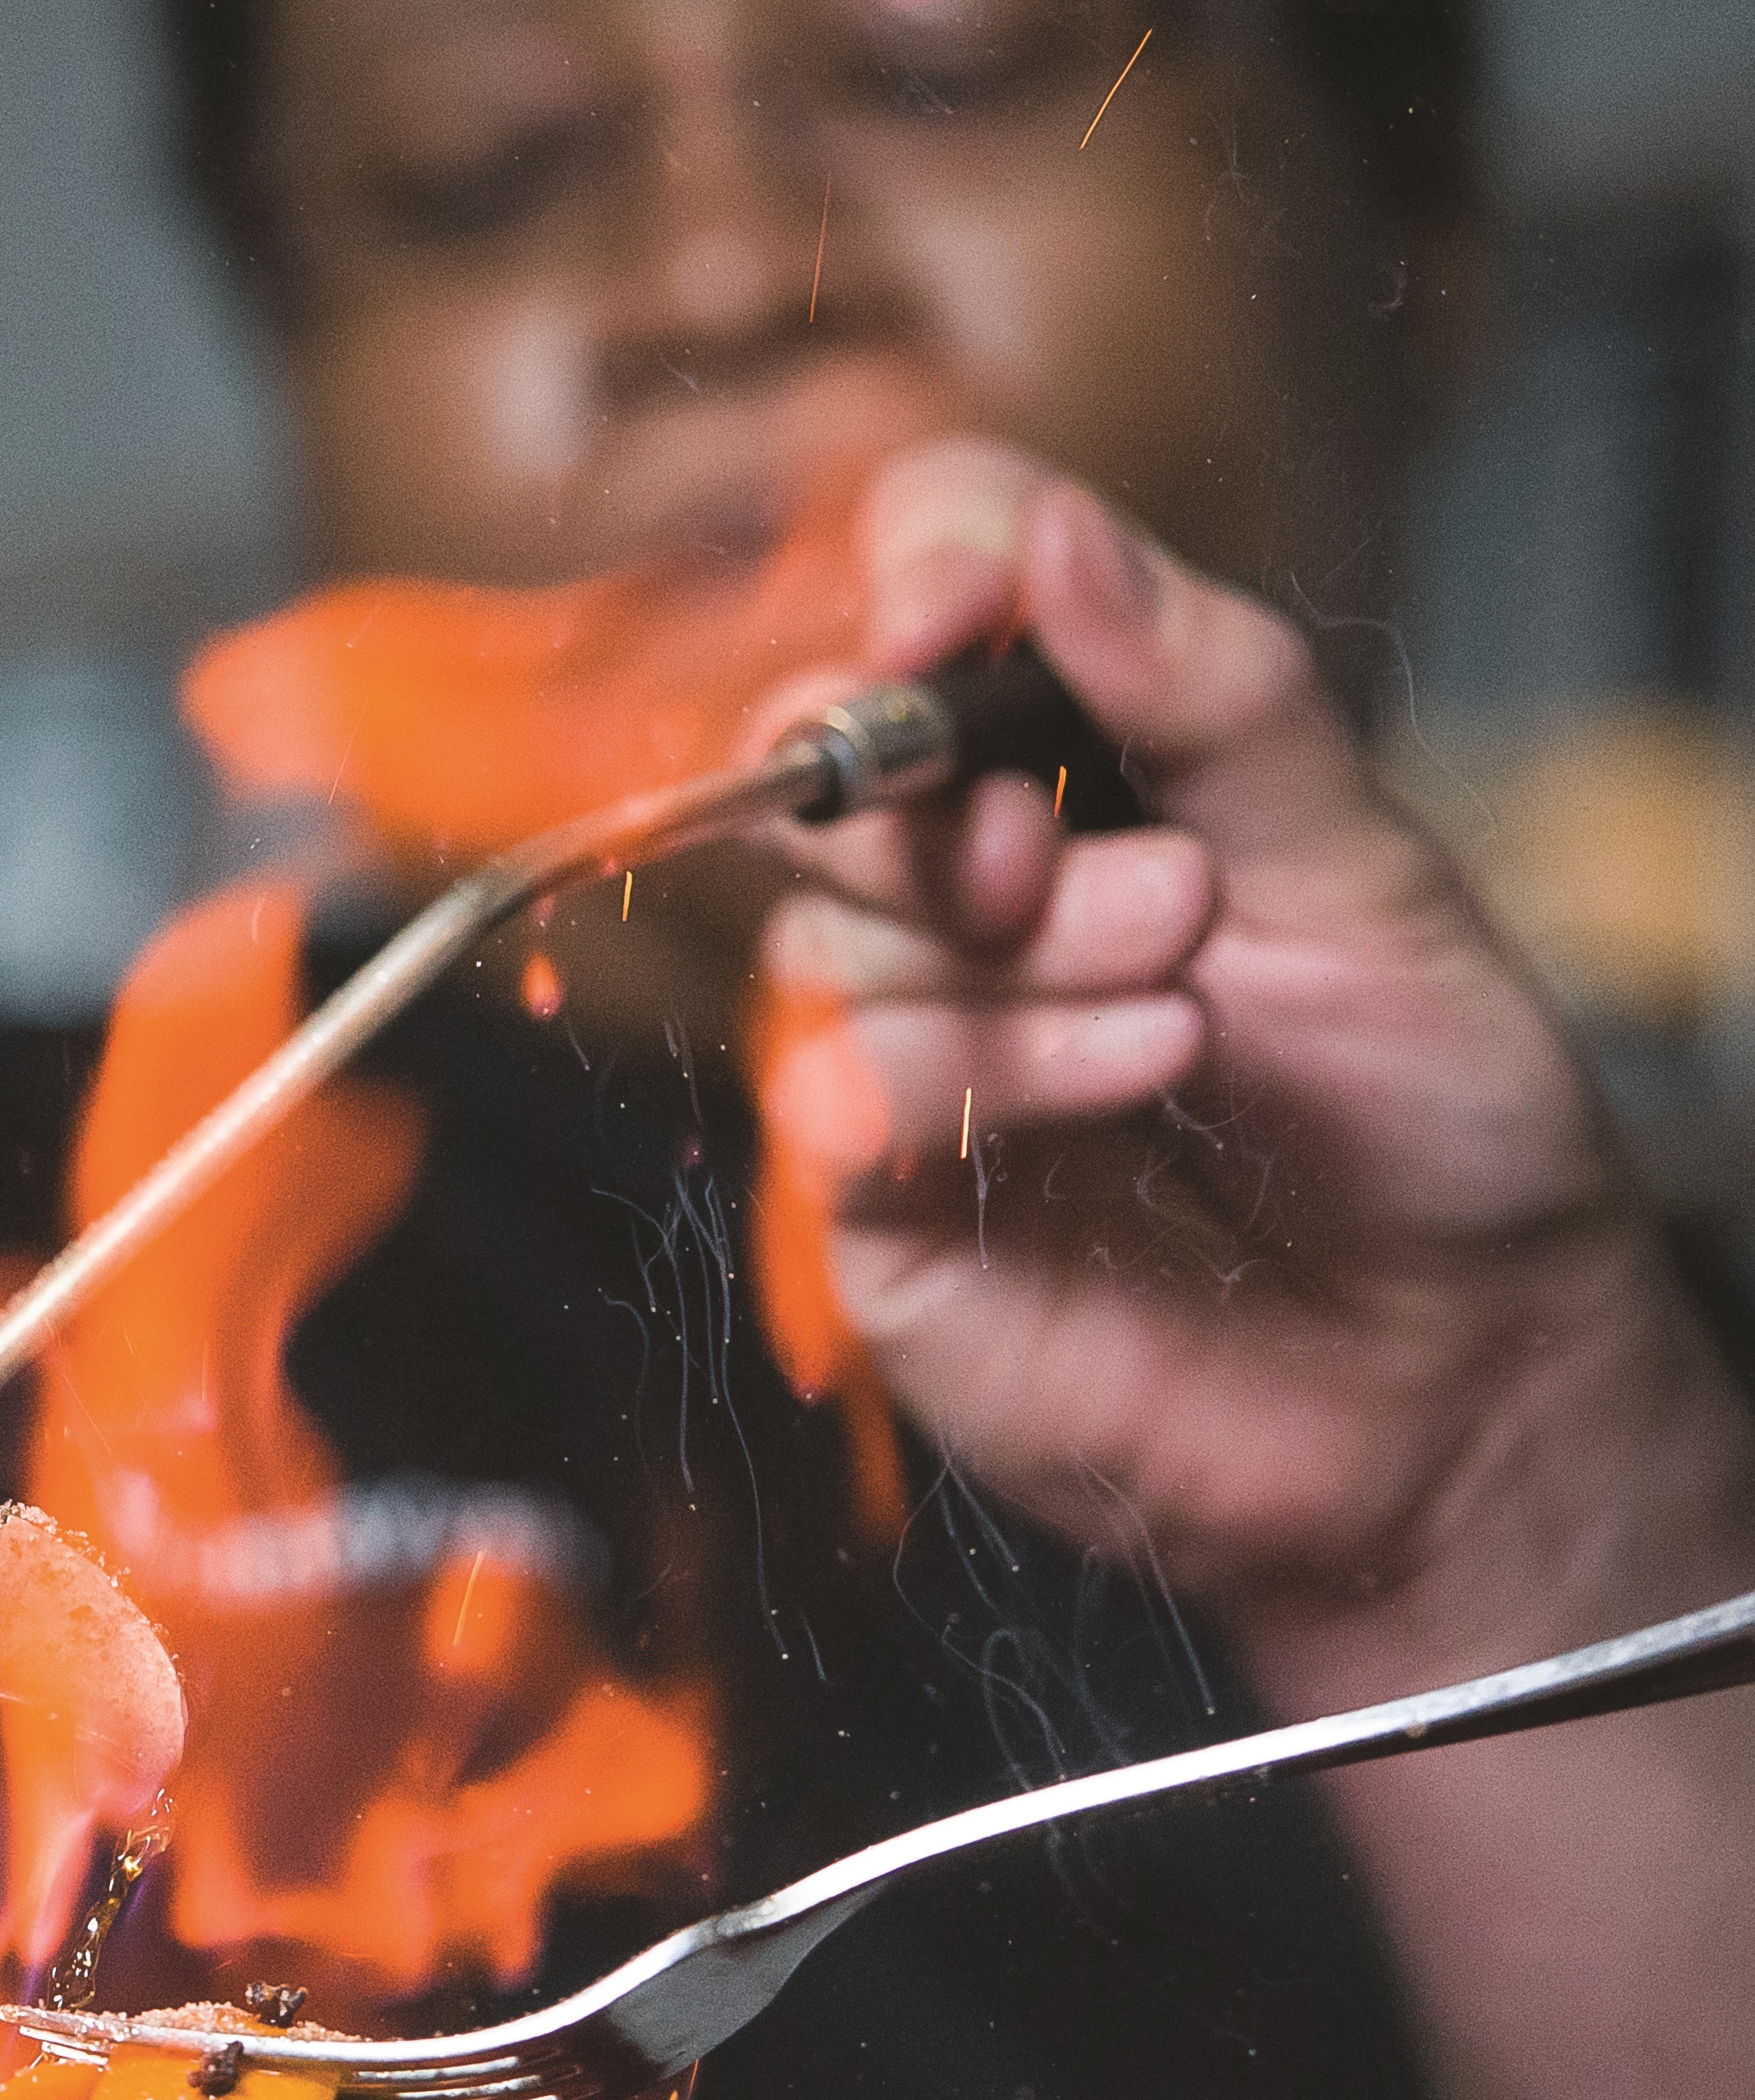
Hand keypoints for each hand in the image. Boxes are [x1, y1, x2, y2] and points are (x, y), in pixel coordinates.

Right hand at [754, 439, 1754, 1682]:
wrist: (1457, 1376)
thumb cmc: (1431, 1127)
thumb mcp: (1366, 871)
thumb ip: (1217, 698)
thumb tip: (1058, 541)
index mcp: (1091, 771)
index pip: (937, 595)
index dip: (917, 570)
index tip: (950, 609)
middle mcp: (974, 897)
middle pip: (823, 764)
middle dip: (925, 790)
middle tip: (1051, 843)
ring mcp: (911, 1044)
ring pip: (831, 938)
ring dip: (1015, 960)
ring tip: (1184, 1013)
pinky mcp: (875, 1201)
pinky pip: (842, 1094)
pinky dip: (986, 1076)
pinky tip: (1134, 1083)